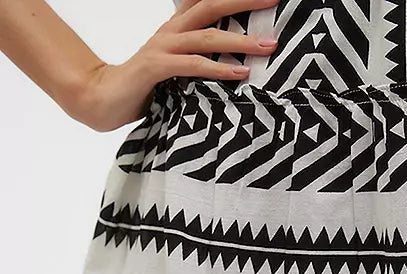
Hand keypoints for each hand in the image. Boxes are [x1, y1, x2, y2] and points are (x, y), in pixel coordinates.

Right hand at [68, 0, 278, 132]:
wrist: (101, 98)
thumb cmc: (141, 89)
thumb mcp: (174, 71)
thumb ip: (196, 64)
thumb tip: (230, 70)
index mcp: (176, 29)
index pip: (208, 3)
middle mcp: (171, 31)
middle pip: (212, 7)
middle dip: (245, 3)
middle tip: (273, 1)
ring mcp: (163, 47)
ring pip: (208, 37)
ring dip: (241, 41)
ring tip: (268, 46)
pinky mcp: (156, 67)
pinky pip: (193, 65)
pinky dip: (218, 69)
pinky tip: (240, 73)